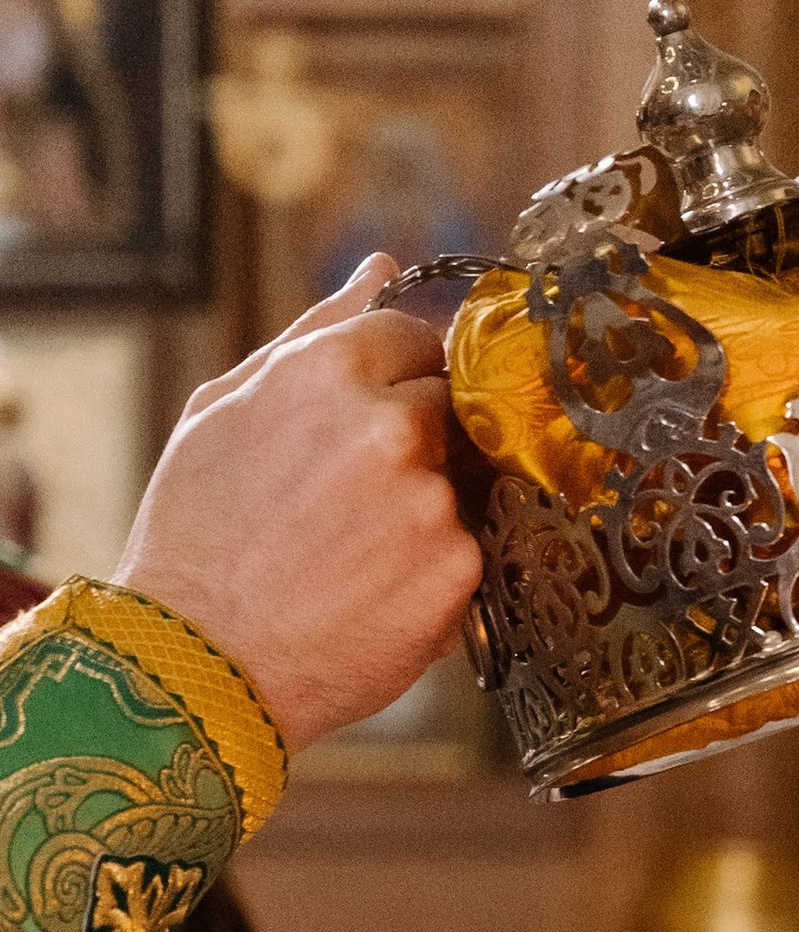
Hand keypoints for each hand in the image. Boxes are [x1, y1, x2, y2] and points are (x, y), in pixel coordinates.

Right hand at [115, 260, 482, 751]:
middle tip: (355, 498)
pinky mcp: (458, 569)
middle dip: (418, 441)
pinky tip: (374, 592)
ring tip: (353, 552)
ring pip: (461, 481)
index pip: (417, 339)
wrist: (197, 661)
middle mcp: (391, 425)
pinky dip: (433, 569)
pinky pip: (468, 549)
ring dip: (425, 507)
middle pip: (450, 406)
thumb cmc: (197, 531)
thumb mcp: (225, 408)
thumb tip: (383, 270)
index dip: (396, 381)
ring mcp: (431, 499)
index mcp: (330, 369)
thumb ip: (315, 330)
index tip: (368, 421)